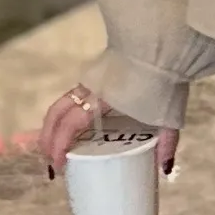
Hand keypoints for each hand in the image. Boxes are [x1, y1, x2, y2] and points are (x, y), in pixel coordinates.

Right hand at [39, 86, 179, 180]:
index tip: (57, 167)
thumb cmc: (164, 82)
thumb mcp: (167, 115)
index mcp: (102, 100)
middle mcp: (89, 90)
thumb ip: (166, 142)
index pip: (70, 124)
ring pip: (60, 104)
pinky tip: (68, 127)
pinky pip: (70, 97)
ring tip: (53, 148)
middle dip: (47, 139)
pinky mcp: (95, 75)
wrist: (163, 46)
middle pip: (56, 114)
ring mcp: (90, 80)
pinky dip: (63, 115)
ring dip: (51, 127)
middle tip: (50, 163)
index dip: (59, 146)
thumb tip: (165, 168)